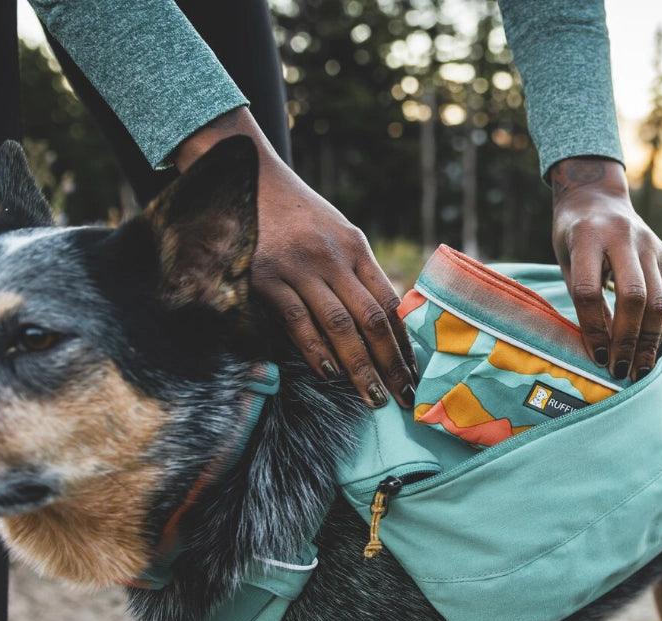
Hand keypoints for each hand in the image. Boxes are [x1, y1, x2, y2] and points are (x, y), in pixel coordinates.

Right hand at [175, 109, 416, 408]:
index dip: (404, 342)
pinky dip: (315, 350)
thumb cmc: (297, 216)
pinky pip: (298, 322)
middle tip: (402, 398)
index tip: (414, 373)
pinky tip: (328, 373)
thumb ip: (357, 273)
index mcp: (355, 248)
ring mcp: (300, 268)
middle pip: (371, 320)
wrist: (247, 180)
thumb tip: (383, 322)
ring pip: (339, 326)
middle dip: (390, 364)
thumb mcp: (336, 235)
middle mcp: (333, 258)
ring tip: (372, 397)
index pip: (389, 303)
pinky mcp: (268, 278)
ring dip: (359, 367)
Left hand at [551, 158, 661, 380]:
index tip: (596, 357)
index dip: (593, 327)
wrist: (596, 196)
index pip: (589, 290)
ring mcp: (649, 244)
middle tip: (620, 370)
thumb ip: (582, 298)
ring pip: (657, 299)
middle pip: (633, 296)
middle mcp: (623, 238)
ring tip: (639, 368)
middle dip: (627, 339)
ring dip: (649, 340)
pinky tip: (649, 348)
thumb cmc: (572, 237)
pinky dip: (659, 326)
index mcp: (588, 237)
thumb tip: (601, 347)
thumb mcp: (566, 261)